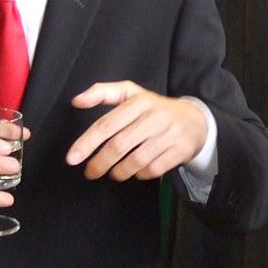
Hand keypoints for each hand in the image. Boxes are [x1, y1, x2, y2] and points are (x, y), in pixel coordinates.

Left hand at [65, 80, 207, 180]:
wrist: (194, 120)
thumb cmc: (154, 108)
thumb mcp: (131, 93)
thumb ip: (102, 92)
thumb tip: (76, 101)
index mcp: (139, 101)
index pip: (107, 124)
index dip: (87, 142)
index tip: (72, 158)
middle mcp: (155, 117)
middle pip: (119, 146)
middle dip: (100, 163)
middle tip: (90, 172)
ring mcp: (169, 134)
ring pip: (135, 161)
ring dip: (119, 172)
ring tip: (113, 172)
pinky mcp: (180, 150)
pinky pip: (152, 170)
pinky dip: (139, 175)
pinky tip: (135, 171)